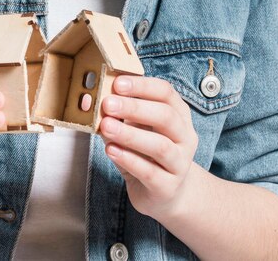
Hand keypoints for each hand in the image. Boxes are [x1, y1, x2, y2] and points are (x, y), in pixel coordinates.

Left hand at [100, 75, 198, 224]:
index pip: (166, 92)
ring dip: (130, 134)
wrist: (164, 193)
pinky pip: (150, 172)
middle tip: (108, 104)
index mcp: (179, 115)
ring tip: (106, 126)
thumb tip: (93, 100)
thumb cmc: (147, 153)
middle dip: (135, 108)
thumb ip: (120, 115)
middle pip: (166, 116)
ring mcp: (180, 164)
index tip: (117, 83)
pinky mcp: (168, 187)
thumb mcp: (137, 128)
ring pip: (160, 146)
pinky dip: (128, 159)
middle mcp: (184, 137)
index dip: (142, 85)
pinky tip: (111, 150)